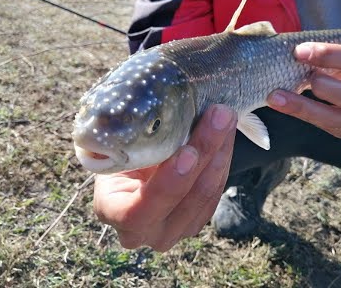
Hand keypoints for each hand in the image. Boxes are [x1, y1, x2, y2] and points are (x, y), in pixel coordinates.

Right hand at [93, 105, 237, 251]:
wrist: (127, 167)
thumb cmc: (115, 152)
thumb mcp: (117, 145)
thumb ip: (137, 141)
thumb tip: (166, 108)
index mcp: (114, 213)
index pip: (141, 209)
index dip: (169, 183)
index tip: (189, 151)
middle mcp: (145, 232)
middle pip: (186, 199)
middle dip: (206, 152)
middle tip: (220, 115)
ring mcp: (174, 230)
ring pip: (206, 194)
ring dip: (221, 152)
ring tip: (226, 116)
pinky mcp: (196, 220)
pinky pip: (216, 190)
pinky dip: (223, 159)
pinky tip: (226, 133)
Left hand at [267, 42, 340, 139]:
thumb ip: (331, 54)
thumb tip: (295, 51)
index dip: (329, 55)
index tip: (299, 51)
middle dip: (322, 86)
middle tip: (300, 78)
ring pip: (335, 118)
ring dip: (302, 107)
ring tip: (277, 97)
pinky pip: (325, 126)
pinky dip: (301, 114)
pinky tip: (282, 105)